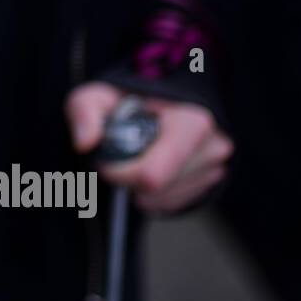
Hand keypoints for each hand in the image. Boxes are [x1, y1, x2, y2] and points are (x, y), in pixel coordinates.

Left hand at [65, 82, 233, 212]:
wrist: (161, 98)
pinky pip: (170, 204)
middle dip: (127, 177)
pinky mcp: (211, 183)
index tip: (105, 160)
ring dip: (138, 186)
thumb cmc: (128, 97)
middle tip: (120, 153)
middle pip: (156, 189)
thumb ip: (84, 112)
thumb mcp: (96, 96)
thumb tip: (84, 143)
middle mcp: (213, 147)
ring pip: (161, 199)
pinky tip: (150, 165)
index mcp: (193, 121)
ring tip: (138, 154)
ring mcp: (216, 167)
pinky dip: (151, 192)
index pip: (153, 174)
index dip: (120, 173)